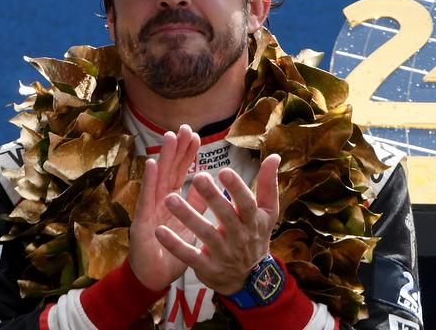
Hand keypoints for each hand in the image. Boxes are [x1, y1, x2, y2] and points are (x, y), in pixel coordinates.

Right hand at [128, 125, 203, 290]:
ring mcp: (149, 210)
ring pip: (158, 179)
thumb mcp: (190, 223)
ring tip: (169, 137)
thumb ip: (196, 202)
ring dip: (163, 158)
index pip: (181, 173)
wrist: (154, 278)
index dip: (188, 155)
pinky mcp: (141, 223)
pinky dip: (149, 182)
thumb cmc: (171, 250)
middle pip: (170, 170)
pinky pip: (146, 200)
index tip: (196, 136)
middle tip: (184, 128)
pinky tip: (152, 165)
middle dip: (177, 149)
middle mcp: (159, 201)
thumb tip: (206, 181)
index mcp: (172, 201)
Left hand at [155, 153, 280, 294]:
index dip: (236, 188)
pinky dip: (174, 245)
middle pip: (225, 215)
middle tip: (198, 177)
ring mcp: (222, 253)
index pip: (246, 203)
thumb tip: (275, 156)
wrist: (249, 278)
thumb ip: (268, 184)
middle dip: (212, 197)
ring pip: (204, 233)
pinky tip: (159, 231)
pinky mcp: (207, 267)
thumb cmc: (255, 235)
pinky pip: (189, 256)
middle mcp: (238, 236)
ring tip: (170, 199)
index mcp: (252, 220)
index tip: (224, 171)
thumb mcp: (268, 212)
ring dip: (187, 217)